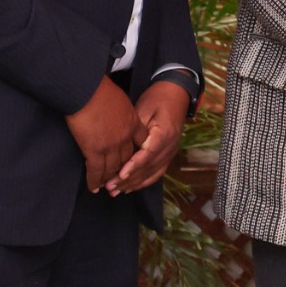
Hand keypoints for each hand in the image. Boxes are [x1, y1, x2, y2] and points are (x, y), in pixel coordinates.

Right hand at [66, 76, 138, 193]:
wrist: (86, 89)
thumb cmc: (98, 88)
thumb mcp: (119, 98)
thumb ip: (120, 109)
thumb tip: (114, 111)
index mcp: (132, 123)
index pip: (141, 143)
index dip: (138, 154)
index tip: (135, 161)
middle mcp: (125, 137)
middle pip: (128, 159)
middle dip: (125, 171)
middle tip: (121, 180)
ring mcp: (111, 145)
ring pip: (113, 168)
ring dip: (109, 179)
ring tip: (107, 187)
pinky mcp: (95, 150)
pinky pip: (96, 170)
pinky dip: (94, 180)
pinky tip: (94, 187)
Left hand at [106, 80, 190, 195]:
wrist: (175, 95)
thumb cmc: (157, 99)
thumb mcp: (143, 109)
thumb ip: (134, 130)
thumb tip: (119, 146)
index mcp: (165, 133)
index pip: (149, 153)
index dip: (134, 165)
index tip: (120, 173)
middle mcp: (170, 146)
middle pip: (149, 167)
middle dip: (129, 179)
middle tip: (110, 186)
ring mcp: (171, 152)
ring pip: (152, 173)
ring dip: (134, 184)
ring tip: (116, 191)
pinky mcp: (169, 155)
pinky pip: (157, 173)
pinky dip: (143, 182)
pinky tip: (130, 188)